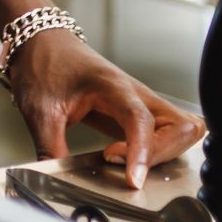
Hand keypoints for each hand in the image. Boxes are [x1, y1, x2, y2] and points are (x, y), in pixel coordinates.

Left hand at [5, 31, 205, 188]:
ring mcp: (141, 101)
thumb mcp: (39, 111)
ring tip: (127, 160)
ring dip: (164, 152)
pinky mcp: (138, 111)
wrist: (41, 42)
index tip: (134, 179)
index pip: (142, 120)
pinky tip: (131, 156)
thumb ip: (51, 147)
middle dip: (161, 154)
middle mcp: (136, 93)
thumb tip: (55, 178)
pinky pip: (168, 132)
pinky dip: (160, 149)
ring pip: (181, 130)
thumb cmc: (43, 65)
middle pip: (180, 126)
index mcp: (113, 87)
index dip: (143, 152)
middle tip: (122, 163)